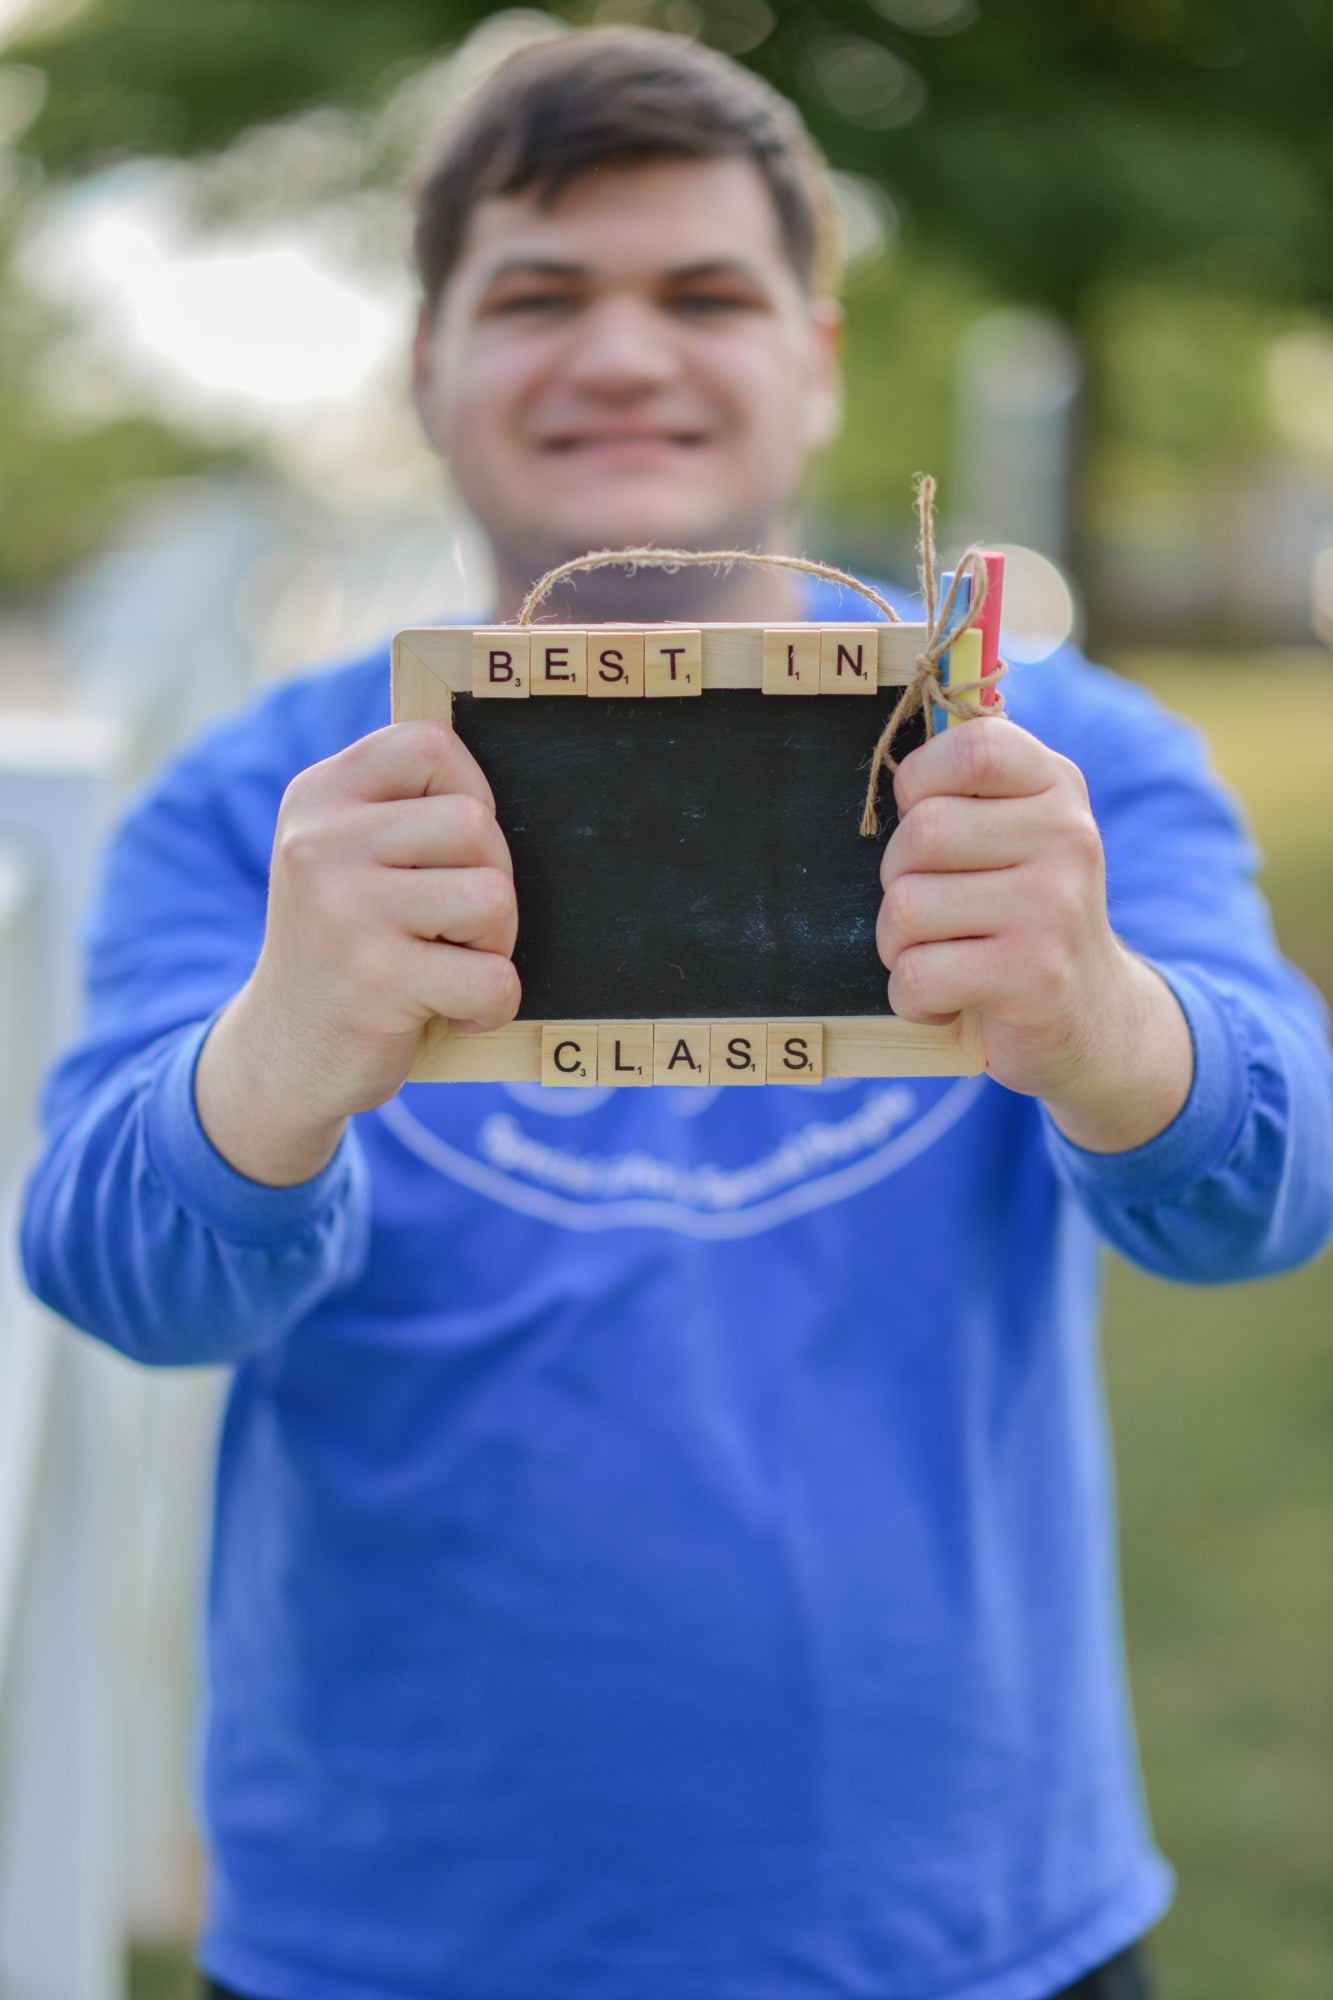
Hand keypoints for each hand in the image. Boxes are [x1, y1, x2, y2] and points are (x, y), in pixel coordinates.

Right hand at [196, 720, 519, 1182]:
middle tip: (454, 928)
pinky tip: (453, 1012)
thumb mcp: (344, 856)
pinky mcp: (374, 979)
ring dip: (495, 946)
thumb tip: (499, 772)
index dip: (472, 792)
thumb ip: (401, 809)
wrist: (280, 1053)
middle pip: (474, 825)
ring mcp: (344, 909)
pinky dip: (492, 1006)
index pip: (430, 745)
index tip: (454, 850)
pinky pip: (493, 978)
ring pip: (493, 897)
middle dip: (490, 882)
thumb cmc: (344, 946)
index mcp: (319, 795)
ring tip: (450, 966)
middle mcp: (321, 841)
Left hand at [877, 718, 1193, 1151]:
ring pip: (907, 906)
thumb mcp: (1017, 834)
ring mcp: (1055, 908)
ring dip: (898, 946)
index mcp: (1056, 787)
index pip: (973, 745)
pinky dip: (912, 999)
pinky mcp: (1035, 977)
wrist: (1094, 1017)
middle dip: (897, 880)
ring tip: (939, 957)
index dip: (921, 782)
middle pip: (923, 833)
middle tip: (929, 911)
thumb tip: (897, 741)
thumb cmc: (1024, 916)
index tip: (926, 821)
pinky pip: (918, 976)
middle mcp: (1068, 838)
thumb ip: (970, 787)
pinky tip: (947, 1000)